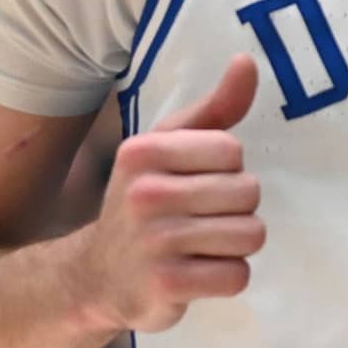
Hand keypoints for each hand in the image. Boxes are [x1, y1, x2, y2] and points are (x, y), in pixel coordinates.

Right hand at [70, 56, 262, 335]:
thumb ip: (214, 108)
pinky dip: (227, 278)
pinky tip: (199, 274)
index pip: (232, 151)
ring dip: (236, 246)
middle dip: (236, 210)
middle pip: (247, 193)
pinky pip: (237, 276)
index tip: (198, 184)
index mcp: (144, 152)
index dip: (227, 171)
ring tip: (203, 247)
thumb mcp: (169, 149)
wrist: (96, 277)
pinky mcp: (167, 286)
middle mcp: (145, 193)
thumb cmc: (145, 203)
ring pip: (250, 235)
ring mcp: (154, 242)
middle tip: (200, 221)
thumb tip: (246, 61)